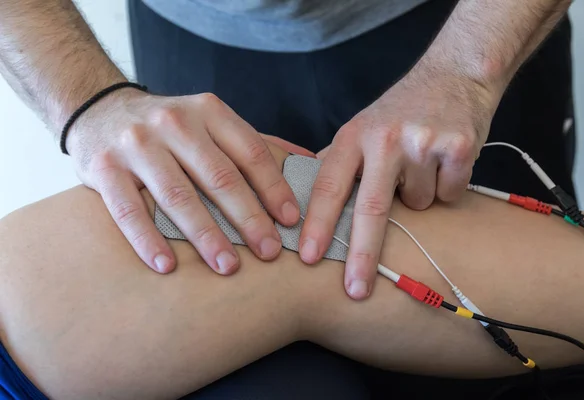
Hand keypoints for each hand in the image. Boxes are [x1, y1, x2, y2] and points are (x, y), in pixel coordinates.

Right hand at [66, 90, 306, 274]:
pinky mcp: (103, 168)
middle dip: (249, 218)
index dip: (274, 187)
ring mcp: (137, 145)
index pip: (251, 152)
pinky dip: (148, 240)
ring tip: (228, 267)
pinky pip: (128, 210)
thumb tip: (310, 161)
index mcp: (208, 112)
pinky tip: (166, 266)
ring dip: (205, 236)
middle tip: (270, 252)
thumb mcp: (212, 121)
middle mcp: (174, 124)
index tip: (292, 221)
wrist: (99, 110)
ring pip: (177, 196)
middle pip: (219, 176)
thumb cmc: (171, 127)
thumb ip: (256, 142)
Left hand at [300, 59, 498, 299]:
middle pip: (372, 209)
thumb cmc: (402, 108)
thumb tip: (303, 192)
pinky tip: (444, 161)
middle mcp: (385, 139)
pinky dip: (447, 187)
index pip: (329, 186)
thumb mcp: (361, 125)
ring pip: (418, 204)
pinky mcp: (459, 147)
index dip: (318, 224)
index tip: (308, 256)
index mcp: (354, 136)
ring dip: (419, 196)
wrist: (455, 74)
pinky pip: (448, 194)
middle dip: (362, 255)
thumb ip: (338, 160)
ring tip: (420, 164)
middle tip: (355, 290)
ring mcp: (423, 143)